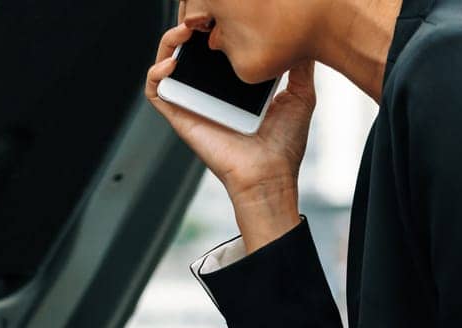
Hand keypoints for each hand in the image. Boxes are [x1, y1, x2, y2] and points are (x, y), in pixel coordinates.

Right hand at [145, 17, 316, 250]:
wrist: (269, 175)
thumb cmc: (283, 145)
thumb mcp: (300, 95)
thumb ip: (300, 68)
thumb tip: (306, 43)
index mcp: (233, 86)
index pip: (213, 50)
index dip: (211, 30)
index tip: (222, 17)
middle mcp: (209, 93)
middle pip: (186, 53)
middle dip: (187, 30)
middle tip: (200, 18)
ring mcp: (192, 104)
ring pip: (164, 67)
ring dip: (166, 45)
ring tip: (182, 32)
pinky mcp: (180, 118)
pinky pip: (156, 93)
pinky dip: (155, 74)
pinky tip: (170, 62)